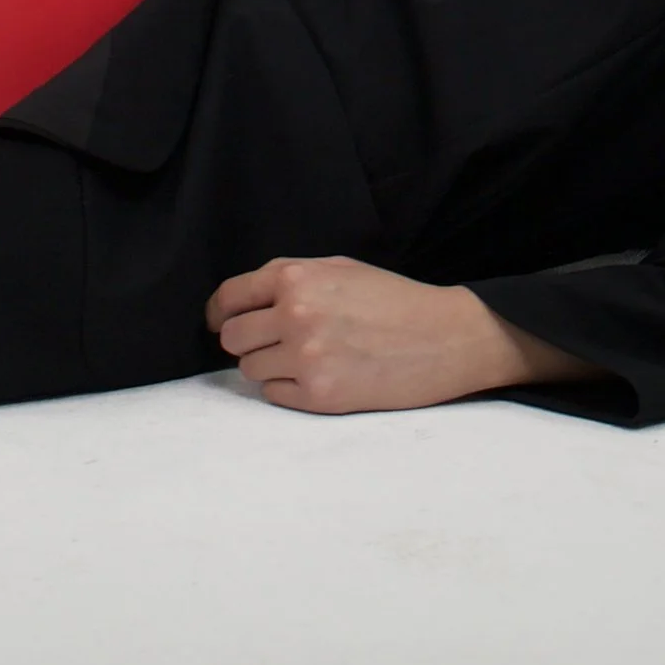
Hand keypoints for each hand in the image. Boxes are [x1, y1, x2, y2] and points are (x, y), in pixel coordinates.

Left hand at [204, 256, 596, 413]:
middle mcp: (294, 314)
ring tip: (308, 359)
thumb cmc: (393, 299)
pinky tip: (322, 376)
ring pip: (250, 370)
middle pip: (233, 338)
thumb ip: (289, 280)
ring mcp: (305, 358)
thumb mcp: (339, 268)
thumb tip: (239, 305)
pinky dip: (289, 389)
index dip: (220, 313)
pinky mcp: (319, 396)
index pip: (228, 298)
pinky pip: (275, 396)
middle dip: (248, 341)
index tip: (220, 322)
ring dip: (270, 366)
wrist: (445, 337)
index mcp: (295, 277)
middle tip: (275, 343)